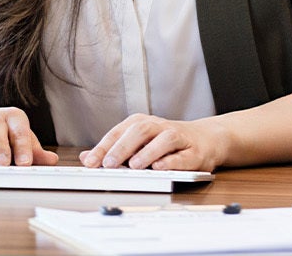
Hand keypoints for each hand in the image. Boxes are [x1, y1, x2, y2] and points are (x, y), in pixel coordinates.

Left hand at [80, 114, 230, 171]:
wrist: (206, 139)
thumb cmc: (167, 143)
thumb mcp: (138, 143)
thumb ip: (113, 150)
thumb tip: (85, 157)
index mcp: (142, 124)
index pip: (119, 132)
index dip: (104, 147)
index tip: (91, 162)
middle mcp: (159, 127)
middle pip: (140, 131)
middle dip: (123, 147)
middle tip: (109, 163)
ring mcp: (179, 137)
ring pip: (164, 139)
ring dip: (148, 152)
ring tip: (135, 165)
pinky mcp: (195, 151)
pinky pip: (183, 155)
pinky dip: (171, 161)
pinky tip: (160, 167)